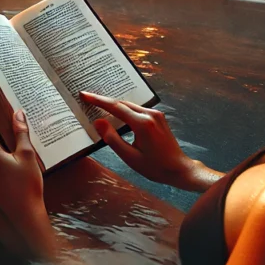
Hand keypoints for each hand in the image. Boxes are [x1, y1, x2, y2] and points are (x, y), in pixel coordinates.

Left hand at [0, 109, 54, 254]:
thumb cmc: (27, 186)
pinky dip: (1, 167)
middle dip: (5, 138)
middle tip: (20, 135)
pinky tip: (15, 171)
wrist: (23, 217)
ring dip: (3, 154)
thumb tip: (17, 114)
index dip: (2, 120)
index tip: (9, 114)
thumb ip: (21, 133)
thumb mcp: (27, 155)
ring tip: (20, 153)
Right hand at [80, 91, 221, 191]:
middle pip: (122, 103)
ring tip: (98, 104)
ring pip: (130, 105)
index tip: (84, 95)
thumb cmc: (155, 167)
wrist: (179, 169)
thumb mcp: (130, 157)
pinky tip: (117, 112)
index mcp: (142, 124)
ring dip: (114, 105)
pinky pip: (137, 109)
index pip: (116, 107)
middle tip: (87, 98)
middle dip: (104, 100)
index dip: (98, 100)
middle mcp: (150, 114)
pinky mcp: (158, 117)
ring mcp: (156, 114)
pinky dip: (125, 109)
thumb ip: (112, 138)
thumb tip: (98, 122)